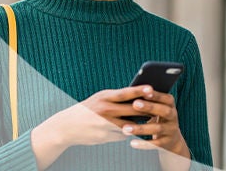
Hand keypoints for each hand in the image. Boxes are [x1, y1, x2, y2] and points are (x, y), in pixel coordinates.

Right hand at [30, 85, 152, 168]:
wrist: (67, 126)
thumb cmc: (87, 109)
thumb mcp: (99, 99)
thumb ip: (115, 98)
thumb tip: (136, 98)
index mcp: (103, 97)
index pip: (125, 93)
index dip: (139, 90)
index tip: (152, 88)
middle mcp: (105, 110)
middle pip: (131, 109)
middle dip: (145, 109)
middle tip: (159, 107)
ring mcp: (105, 124)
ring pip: (129, 124)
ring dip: (139, 123)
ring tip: (150, 120)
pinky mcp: (105, 136)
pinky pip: (122, 134)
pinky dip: (128, 132)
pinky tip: (133, 130)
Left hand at [120, 85, 189, 157]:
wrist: (171, 138)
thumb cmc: (156, 116)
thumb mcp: (156, 107)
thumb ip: (147, 100)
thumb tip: (129, 93)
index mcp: (170, 104)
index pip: (165, 98)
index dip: (156, 95)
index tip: (144, 92)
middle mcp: (173, 116)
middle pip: (164, 111)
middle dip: (149, 107)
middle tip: (135, 104)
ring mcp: (171, 129)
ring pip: (157, 128)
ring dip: (141, 128)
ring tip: (125, 128)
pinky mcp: (166, 142)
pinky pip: (155, 143)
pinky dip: (144, 144)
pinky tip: (132, 143)